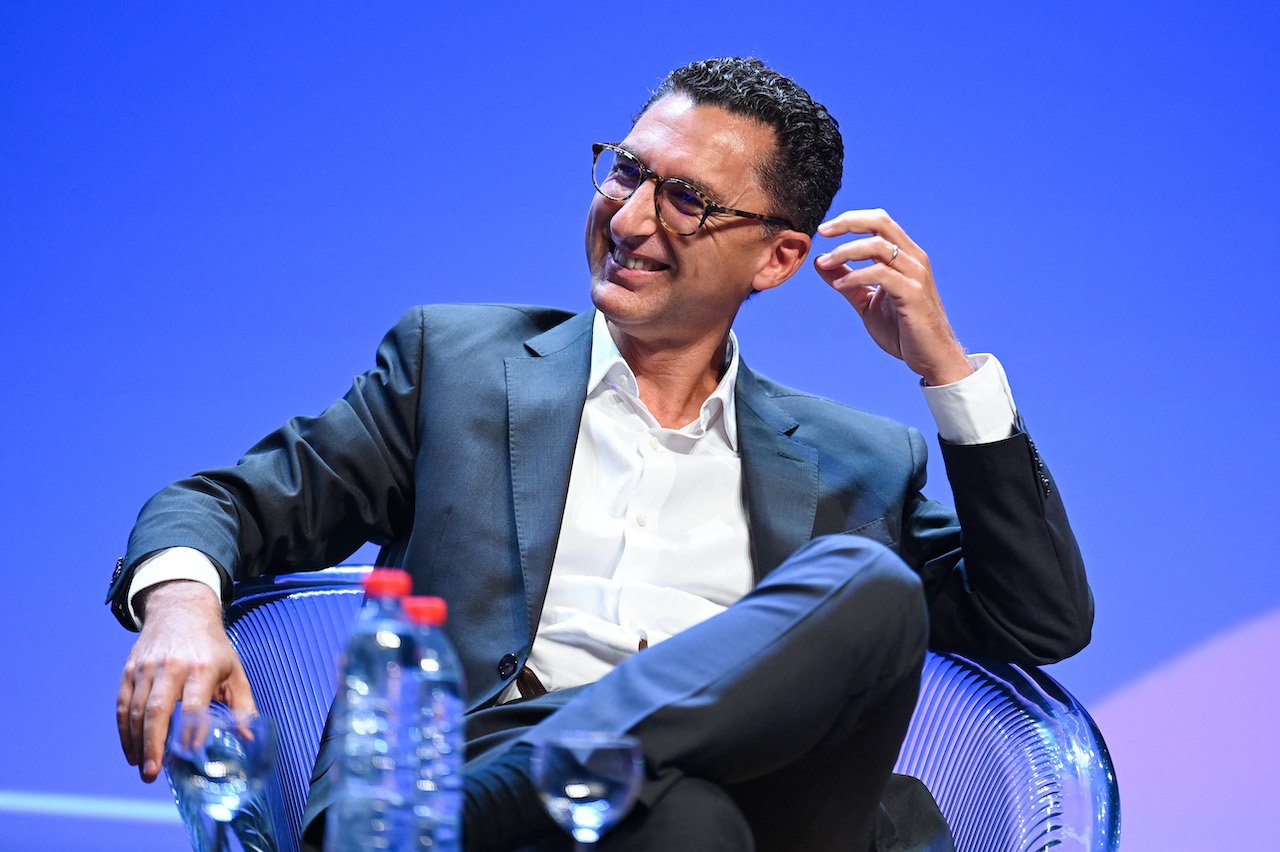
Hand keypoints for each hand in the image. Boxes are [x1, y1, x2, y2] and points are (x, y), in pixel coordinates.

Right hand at [115, 580, 254, 782]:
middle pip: (157, 710)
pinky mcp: (130, 670)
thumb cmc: (212, 647)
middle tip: (152, 774)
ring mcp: (147, 667)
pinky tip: (131, 750)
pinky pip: (122, 703)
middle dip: (153, 745)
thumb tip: (250, 738)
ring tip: (143, 768)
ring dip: (136, 743)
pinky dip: (124, 730)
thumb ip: (242, 705)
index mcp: (202, 667)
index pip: (194, 703)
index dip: (190, 729)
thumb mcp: (234, 670)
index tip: (190, 753)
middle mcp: (172, 666)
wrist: (181, 611)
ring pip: (135, 710)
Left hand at [814, 209, 972, 385]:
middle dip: (848, 223)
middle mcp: (913, 258)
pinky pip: (881, 274)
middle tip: (823, 232)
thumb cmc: (903, 330)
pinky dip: (856, 276)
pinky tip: (840, 285)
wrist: (931, 357)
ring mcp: (915, 274)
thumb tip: (820, 262)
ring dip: (846, 251)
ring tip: (825, 263)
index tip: (824, 230)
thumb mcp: (867, 301)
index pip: (879, 222)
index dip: (851, 220)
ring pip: (878, 246)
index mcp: (904, 256)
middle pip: (881, 223)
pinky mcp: (913, 293)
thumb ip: (847, 282)